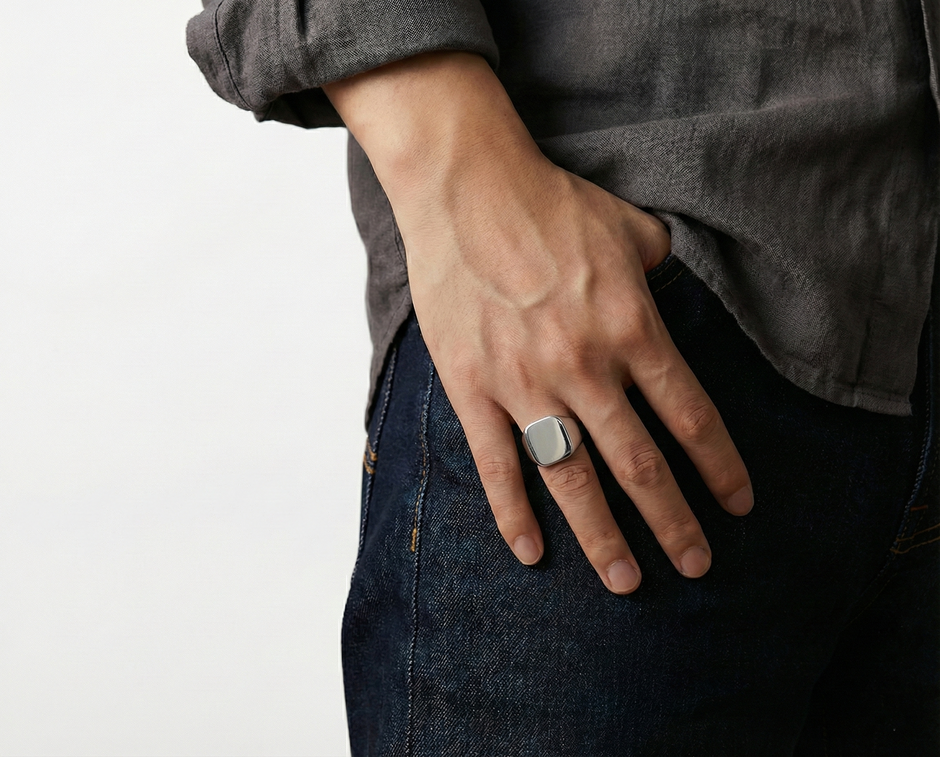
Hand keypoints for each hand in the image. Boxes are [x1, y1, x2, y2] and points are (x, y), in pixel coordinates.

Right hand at [325, 52, 752, 593]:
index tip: (737, 506)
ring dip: (604, 537)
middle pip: (641, 464)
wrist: (466, 185)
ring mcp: (526, 383)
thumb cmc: (549, 203)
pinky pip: (496, 464)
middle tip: (697, 565)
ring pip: (573, 479)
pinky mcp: (474, 387)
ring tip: (627, 581)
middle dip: (675, 523)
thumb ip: (662, 264)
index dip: (720, 468)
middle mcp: (586, 367)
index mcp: (632, 328)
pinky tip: (531, 552)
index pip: (691, 416)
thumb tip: (677, 279)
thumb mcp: (628, 226)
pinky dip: (513, 513)